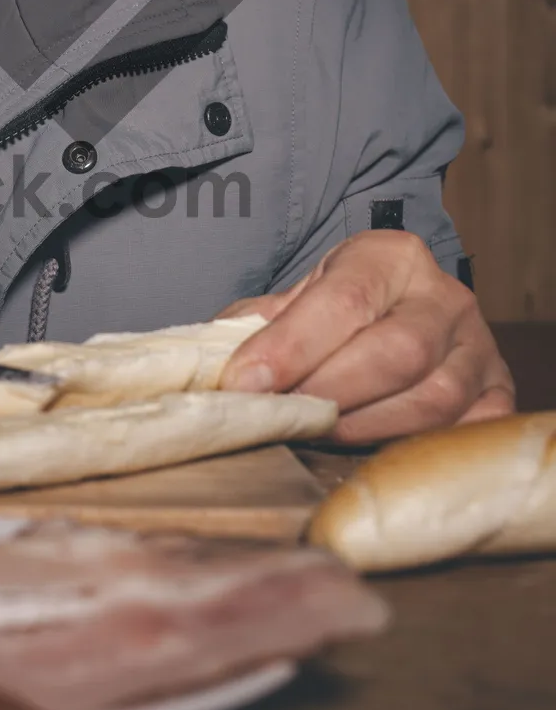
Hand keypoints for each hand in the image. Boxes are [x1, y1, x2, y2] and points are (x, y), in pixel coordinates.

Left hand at [218, 230, 514, 443]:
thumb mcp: (294, 301)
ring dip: (367, 426)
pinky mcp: (496, 393)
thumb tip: (213, 365)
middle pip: (397, 351)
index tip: (246, 383)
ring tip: (318, 435)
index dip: (291, 346)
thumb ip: (255, 325)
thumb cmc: (336, 313)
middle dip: (330, 391)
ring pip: (434, 397)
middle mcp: (444, 297)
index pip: (344, 300)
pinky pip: (466, 430)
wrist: (398, 313)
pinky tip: (372, 452)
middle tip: (283, 416)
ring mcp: (478, 347)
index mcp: (390, 257)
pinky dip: (417, 448)